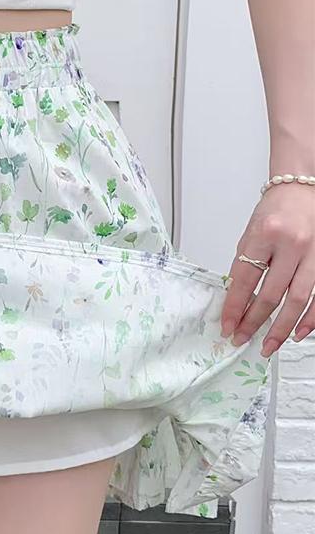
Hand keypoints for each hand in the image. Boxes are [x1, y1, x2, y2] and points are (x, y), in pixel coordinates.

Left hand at [221, 183, 314, 357]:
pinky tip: (298, 333)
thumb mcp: (250, 235)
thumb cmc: (275, 211)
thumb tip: (237, 301)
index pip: (244, 280)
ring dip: (282, 327)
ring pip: (299, 300)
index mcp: (265, 235)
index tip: (227, 326)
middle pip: (271, 294)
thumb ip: (245, 266)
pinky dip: (310, 318)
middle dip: (254, 322)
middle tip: (243, 339)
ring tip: (269, 344)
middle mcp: (292, 244)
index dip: (234, 307)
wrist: (302, 189)